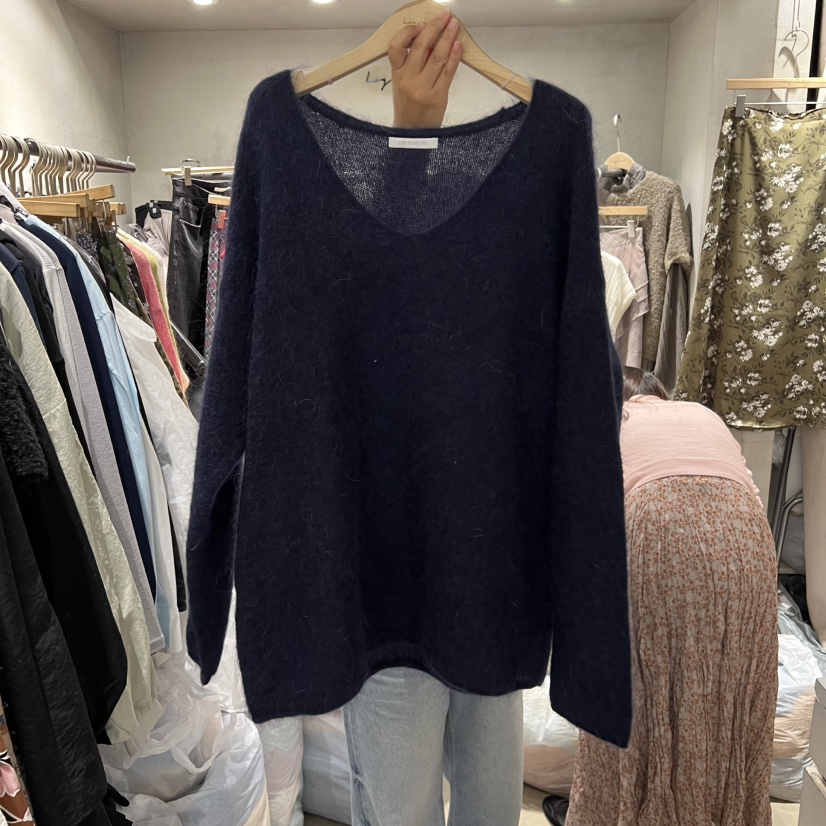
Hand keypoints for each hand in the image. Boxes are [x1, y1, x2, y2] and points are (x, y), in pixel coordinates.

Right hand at [388, 11, 462, 128]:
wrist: (413, 135)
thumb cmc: (408, 107)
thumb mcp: (402, 85)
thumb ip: (412, 64)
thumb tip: (430, 41)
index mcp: (397, 74)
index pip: (395, 46)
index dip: (408, 32)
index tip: (420, 26)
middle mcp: (408, 80)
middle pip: (420, 47)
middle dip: (434, 28)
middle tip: (444, 16)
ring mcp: (423, 89)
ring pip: (437, 57)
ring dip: (448, 38)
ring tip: (454, 26)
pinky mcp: (438, 97)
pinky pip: (448, 72)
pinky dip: (454, 57)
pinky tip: (458, 46)